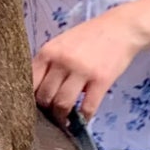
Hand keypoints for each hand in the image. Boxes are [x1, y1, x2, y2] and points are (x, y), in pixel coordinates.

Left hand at [31, 9, 146, 123]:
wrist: (121, 28)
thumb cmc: (89, 37)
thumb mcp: (61, 44)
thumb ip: (48, 63)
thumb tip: (35, 92)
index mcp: (48, 51)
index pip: (29, 82)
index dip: (29, 99)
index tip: (33, 108)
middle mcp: (62, 61)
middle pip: (44, 97)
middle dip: (45, 111)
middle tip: (50, 116)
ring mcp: (82, 70)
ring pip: (62, 104)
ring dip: (61, 118)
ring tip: (63, 121)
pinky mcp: (101, 80)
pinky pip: (87, 107)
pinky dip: (83, 119)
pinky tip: (82, 120)